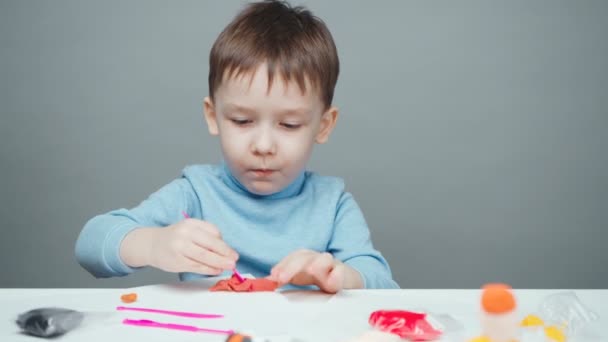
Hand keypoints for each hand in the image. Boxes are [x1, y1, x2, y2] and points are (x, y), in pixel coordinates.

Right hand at [121, 218, 237, 274]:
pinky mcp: (177, 261)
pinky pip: (197, 266)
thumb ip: (205, 237)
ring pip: (205, 257)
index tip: (231, 251)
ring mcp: (180, 247)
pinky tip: (216, 270)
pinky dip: (209, 269)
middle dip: (225, 253)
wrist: (151, 244)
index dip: (223, 243)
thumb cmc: (175, 238)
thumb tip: (225, 251)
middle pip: (210, 244)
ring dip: (219, 263)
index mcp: (190, 223)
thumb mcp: (189, 230)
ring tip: (229, 266)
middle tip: (235, 260)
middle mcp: (185, 233)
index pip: (213, 231)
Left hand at [268, 249, 352, 292]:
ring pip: (325, 260)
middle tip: (281, 278)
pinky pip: (343, 274)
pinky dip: (338, 276)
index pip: (294, 257)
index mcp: (308, 259)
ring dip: (317, 264)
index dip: (283, 265)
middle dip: (292, 266)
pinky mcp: (347, 276)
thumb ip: (285, 276)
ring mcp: (334, 267)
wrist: (350, 280)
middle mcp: (319, 260)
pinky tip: (333, 280)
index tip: (273, 276)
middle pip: (305, 258)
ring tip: (310, 270)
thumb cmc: (324, 277)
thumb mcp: (302, 276)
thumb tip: (266, 280)